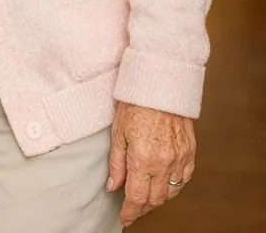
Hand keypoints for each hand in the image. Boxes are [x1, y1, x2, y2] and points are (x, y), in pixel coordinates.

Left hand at [107, 102, 195, 225]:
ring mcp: (180, 159)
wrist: (159, 85)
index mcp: (143, 158)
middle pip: (155, 198)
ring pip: (171, 192)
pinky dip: (174, 186)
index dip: (130, 211)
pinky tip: (164, 184)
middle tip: (132, 209)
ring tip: (146, 197)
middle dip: (142, 208)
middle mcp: (164, 162)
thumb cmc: (134, 104)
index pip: (137, 197)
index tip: (124, 218)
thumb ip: (116, 163)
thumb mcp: (117, 132)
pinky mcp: (190, 152)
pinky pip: (184, 179)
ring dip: (158, 199)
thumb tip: (113, 186)